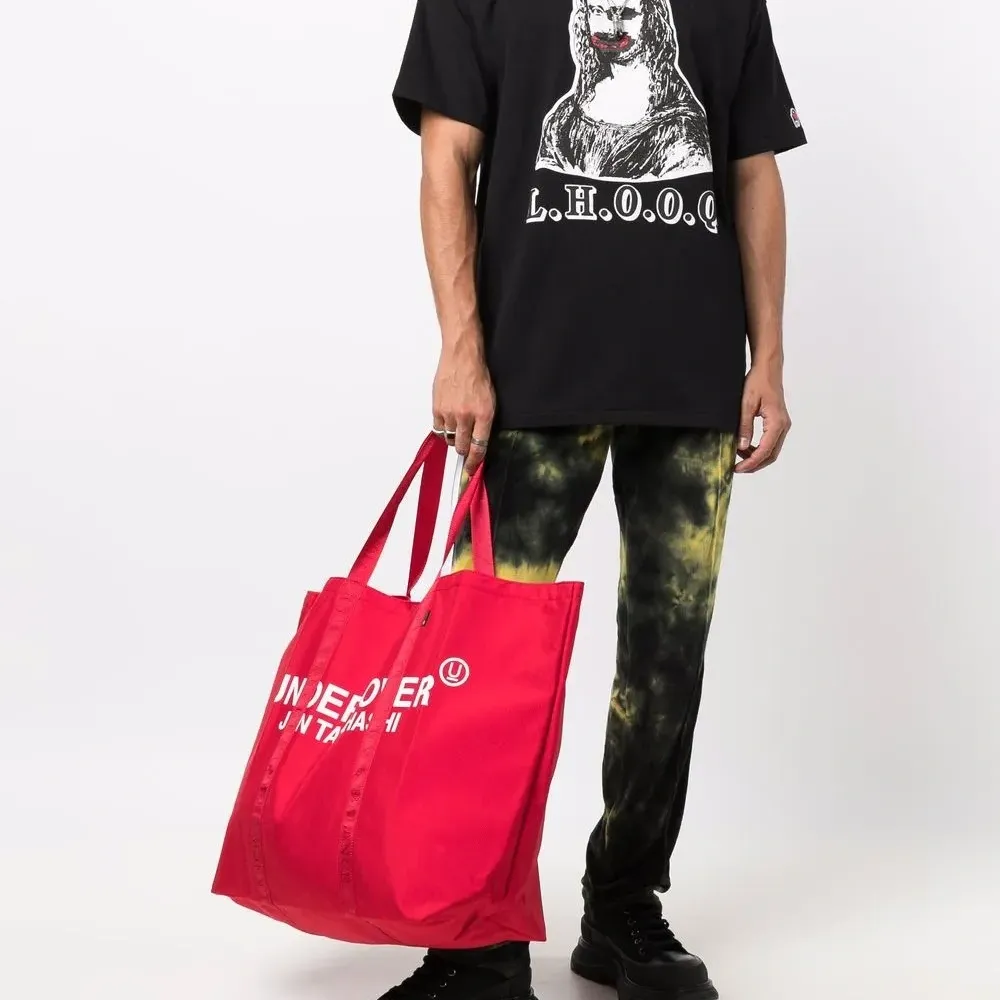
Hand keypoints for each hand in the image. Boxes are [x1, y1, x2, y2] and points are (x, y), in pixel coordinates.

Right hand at [432, 339, 494, 474]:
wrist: (462, 357)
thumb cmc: (478, 376)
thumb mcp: (490, 401)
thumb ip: (484, 423)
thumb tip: (478, 442)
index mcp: (484, 415)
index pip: (479, 447)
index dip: (474, 463)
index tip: (471, 470)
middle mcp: (467, 416)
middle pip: (462, 447)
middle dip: (464, 450)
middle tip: (465, 446)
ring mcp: (450, 413)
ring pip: (449, 439)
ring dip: (453, 437)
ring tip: (458, 425)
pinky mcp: (437, 408)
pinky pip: (438, 429)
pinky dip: (442, 429)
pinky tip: (448, 420)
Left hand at [735, 362, 791, 473]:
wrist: (768, 369)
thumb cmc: (758, 382)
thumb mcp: (746, 404)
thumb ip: (745, 427)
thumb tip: (742, 447)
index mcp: (776, 422)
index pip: (765, 451)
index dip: (751, 463)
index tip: (738, 469)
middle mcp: (783, 426)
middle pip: (771, 455)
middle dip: (754, 464)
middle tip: (737, 468)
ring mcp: (783, 425)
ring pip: (772, 450)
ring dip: (756, 457)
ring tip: (738, 456)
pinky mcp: (779, 423)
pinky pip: (771, 442)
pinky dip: (759, 448)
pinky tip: (745, 446)